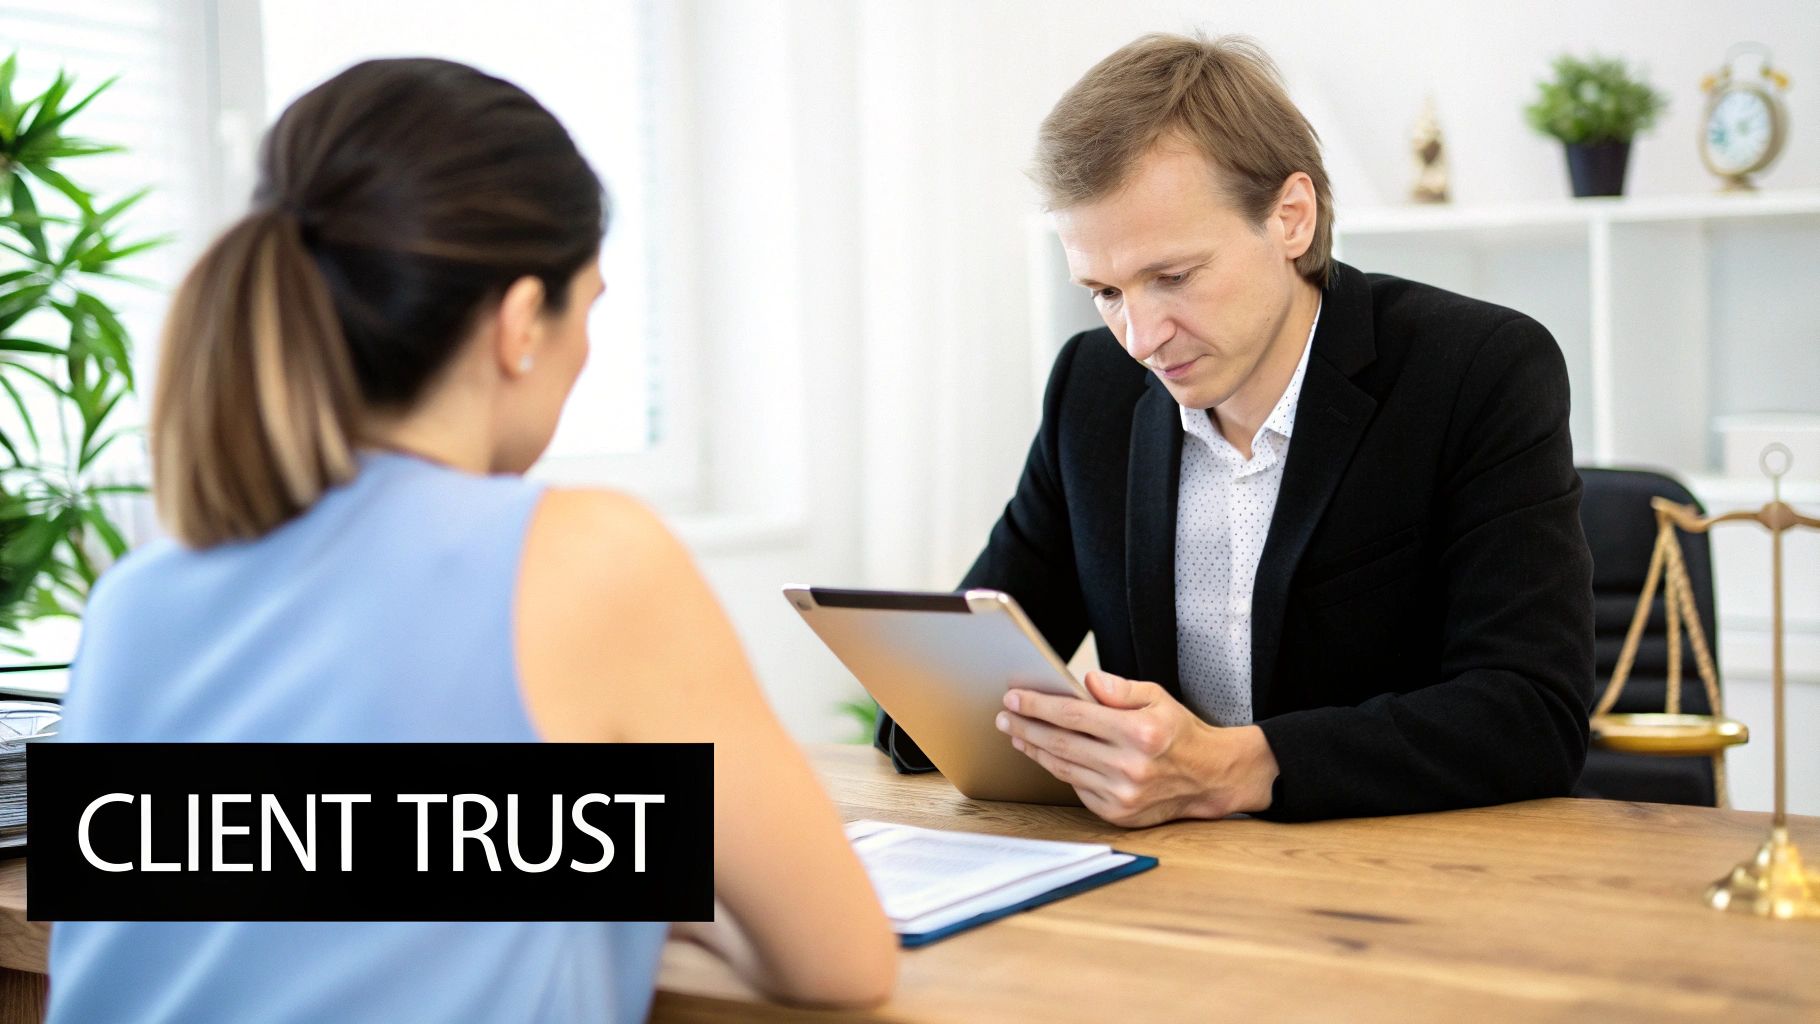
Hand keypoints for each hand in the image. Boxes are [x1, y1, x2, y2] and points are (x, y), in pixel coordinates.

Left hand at [995, 670, 1278, 826]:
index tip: (1015, 698)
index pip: (1074, 716)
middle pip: (1061, 743)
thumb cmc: (1180, 733)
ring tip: (1017, 734)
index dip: (1039, 706)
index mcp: (1139, 733)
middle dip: (1026, 727)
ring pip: (1063, 768)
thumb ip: (1121, 690)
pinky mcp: (1117, 813)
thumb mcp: (1158, 698)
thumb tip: (1088, 681)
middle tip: (1004, 716)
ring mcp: (1122, 795)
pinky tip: (1045, 754)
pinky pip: (1076, 787)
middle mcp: (1129, 767)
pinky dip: (1058, 769)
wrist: (1208, 778)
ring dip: (1035, 749)